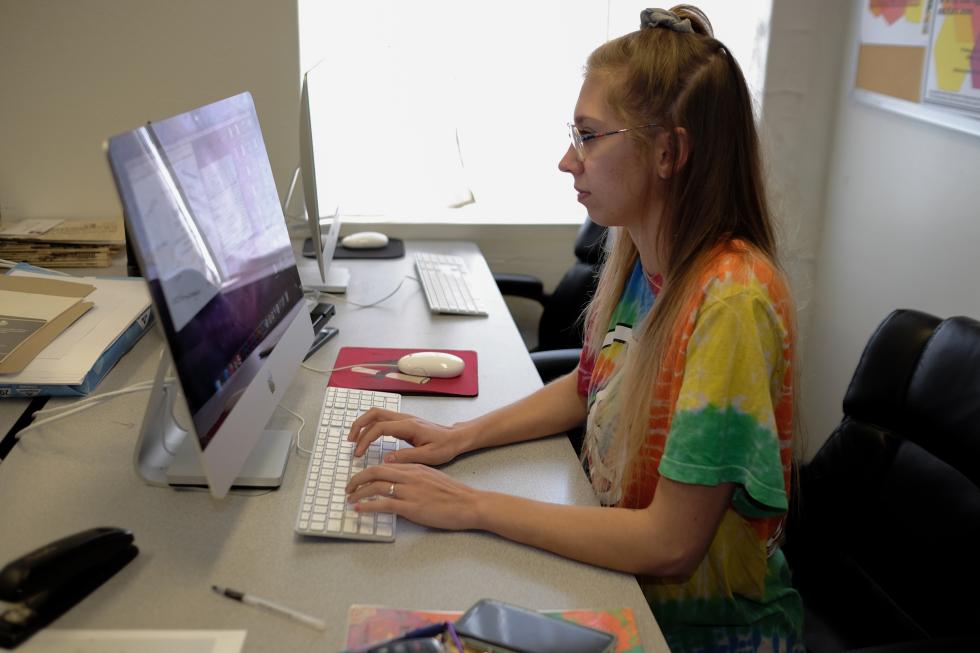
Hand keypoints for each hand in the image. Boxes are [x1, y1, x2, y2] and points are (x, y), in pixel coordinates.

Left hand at [346, 463, 480, 530]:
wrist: (469, 504)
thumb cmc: (454, 494)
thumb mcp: (432, 478)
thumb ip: (415, 478)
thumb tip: (399, 485)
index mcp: (415, 468)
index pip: (384, 465)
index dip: (367, 472)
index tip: (359, 479)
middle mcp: (410, 476)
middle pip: (376, 471)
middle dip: (357, 479)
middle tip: (348, 487)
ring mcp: (410, 491)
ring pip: (376, 486)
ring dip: (359, 492)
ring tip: (350, 499)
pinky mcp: (412, 507)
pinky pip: (384, 504)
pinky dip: (368, 506)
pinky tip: (359, 509)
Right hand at [347, 408, 467, 464]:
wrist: (456, 438)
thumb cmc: (445, 446)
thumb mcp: (428, 456)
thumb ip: (407, 457)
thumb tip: (386, 460)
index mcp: (408, 426)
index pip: (379, 427)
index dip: (366, 439)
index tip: (358, 453)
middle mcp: (404, 418)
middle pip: (374, 413)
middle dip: (358, 426)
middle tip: (350, 442)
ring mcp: (404, 418)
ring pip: (377, 413)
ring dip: (363, 424)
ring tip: (355, 439)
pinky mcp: (404, 422)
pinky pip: (382, 418)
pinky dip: (371, 425)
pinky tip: (368, 437)